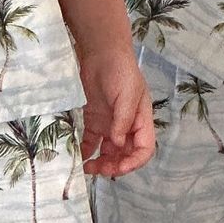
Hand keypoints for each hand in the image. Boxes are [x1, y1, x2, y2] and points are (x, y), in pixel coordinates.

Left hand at [79, 47, 154, 178]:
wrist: (101, 53)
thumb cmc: (121, 71)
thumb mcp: (127, 95)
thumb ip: (123, 121)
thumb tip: (118, 144)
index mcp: (141, 121)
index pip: (144, 149)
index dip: (134, 162)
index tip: (120, 167)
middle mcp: (127, 126)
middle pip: (125, 154)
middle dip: (115, 165)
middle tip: (100, 169)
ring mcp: (110, 124)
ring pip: (108, 151)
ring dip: (101, 162)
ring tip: (88, 168)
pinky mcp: (94, 120)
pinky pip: (91, 141)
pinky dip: (86, 150)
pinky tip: (79, 156)